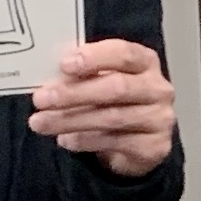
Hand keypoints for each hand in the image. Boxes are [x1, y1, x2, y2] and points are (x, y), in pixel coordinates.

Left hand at [30, 39, 176, 177]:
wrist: (136, 142)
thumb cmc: (113, 102)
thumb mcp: (100, 80)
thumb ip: (82, 74)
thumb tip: (49, 76)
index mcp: (145, 63)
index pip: (125, 54)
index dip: (95, 58)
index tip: (64, 65)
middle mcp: (158, 89)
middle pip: (117, 88)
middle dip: (74, 93)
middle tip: (41, 99)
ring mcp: (159, 119)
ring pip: (112, 118)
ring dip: (71, 120)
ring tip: (41, 122)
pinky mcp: (154, 146)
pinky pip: (114, 142)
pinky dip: (84, 140)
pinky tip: (65, 139)